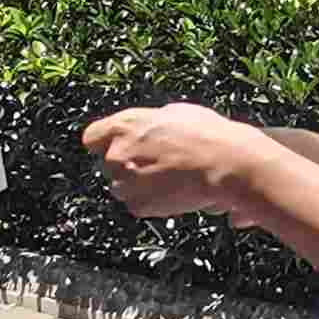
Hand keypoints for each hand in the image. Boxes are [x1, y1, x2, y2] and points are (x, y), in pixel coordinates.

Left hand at [82, 102, 251, 221]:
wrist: (225, 166)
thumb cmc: (207, 135)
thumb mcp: (174, 113)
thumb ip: (149, 122)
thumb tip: (148, 127)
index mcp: (123, 126)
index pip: (92, 137)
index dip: (105, 142)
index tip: (115, 146)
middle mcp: (117, 154)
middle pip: (109, 163)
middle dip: (127, 164)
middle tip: (155, 163)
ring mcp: (125, 183)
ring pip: (122, 185)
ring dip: (138, 184)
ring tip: (169, 177)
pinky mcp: (137, 206)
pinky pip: (137, 203)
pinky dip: (152, 200)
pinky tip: (173, 190)